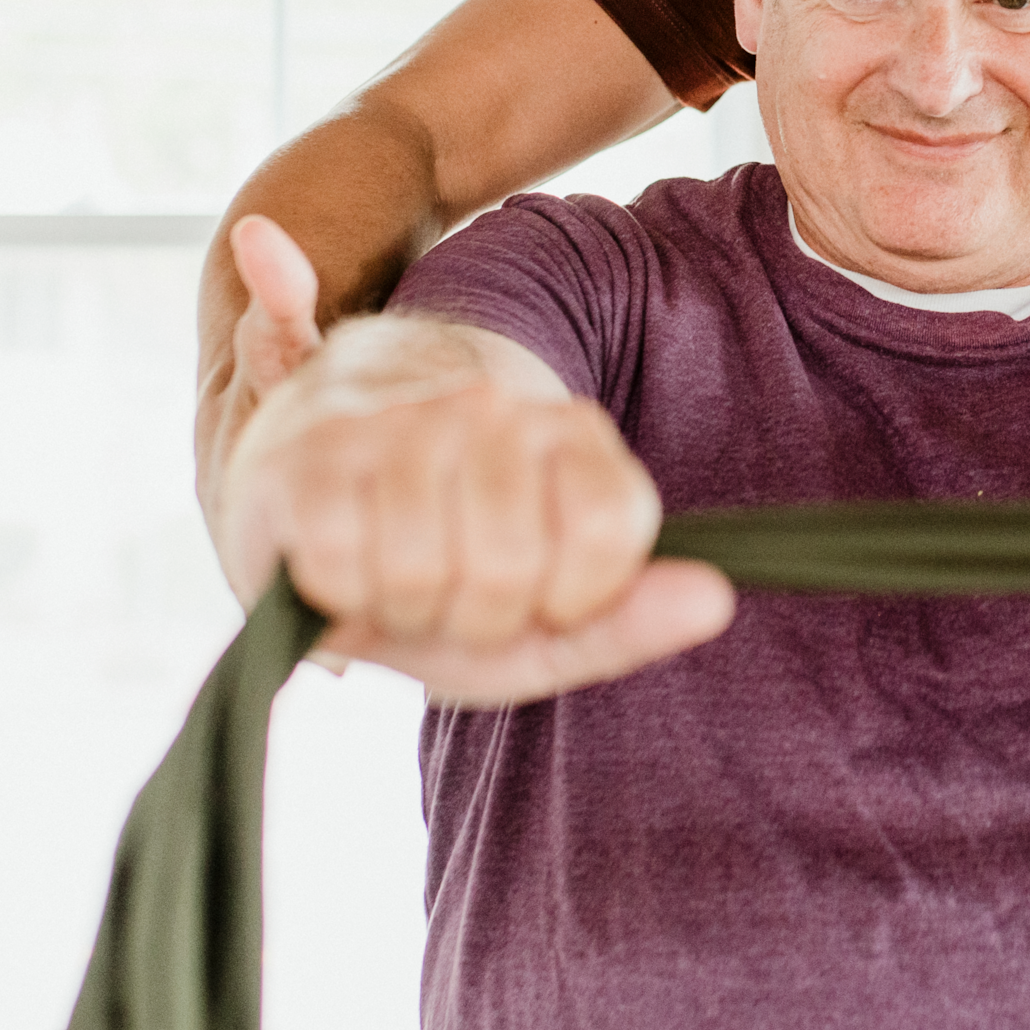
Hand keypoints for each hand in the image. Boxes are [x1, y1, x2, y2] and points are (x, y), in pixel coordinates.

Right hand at [216, 217, 733, 704]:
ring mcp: (401, 422)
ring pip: (424, 572)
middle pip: (509, 570)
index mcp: (572, 433)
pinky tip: (341, 563)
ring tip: (397, 576)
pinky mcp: (313, 452)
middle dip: (475, 617)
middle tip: (452, 592)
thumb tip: (716, 600)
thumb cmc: (445, 577)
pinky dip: (339, 595)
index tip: (540, 596)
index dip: (569, 600)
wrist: (314, 505)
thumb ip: (631, 618)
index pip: (609, 537)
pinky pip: (344, 568)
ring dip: (404, 608)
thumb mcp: (546, 621)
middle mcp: (493, 408)